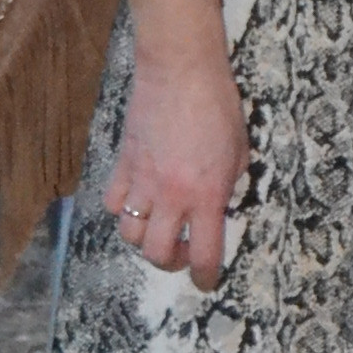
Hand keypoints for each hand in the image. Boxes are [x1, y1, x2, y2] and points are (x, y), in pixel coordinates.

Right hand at [103, 43, 248, 291]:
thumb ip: (227, 185)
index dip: (205, 277)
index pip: (205, 255)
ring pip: (130, 234)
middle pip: (158, 254)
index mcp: (207, 195)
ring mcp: (143, 181)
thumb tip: (217, 203)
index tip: (207, 282)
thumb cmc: (218, 105)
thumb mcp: (240, 152)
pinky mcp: (123, 163)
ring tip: (159, 226)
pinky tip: (138, 199)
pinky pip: (113, 203)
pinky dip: (123, 209)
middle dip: (172, 262)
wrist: (181, 70)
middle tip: (183, 250)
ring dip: (145, 239)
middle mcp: (172, 196)